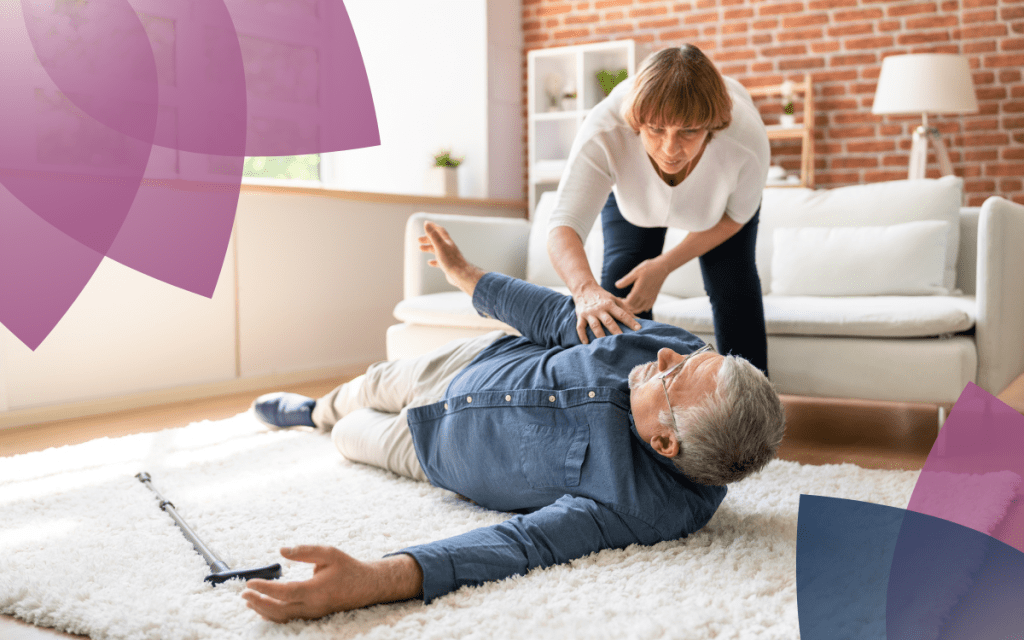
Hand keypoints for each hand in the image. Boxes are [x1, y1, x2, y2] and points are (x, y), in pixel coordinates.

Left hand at [242, 546, 421, 622]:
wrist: (365, 586)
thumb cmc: (347, 567)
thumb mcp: (329, 553)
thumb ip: (305, 551)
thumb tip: (281, 550)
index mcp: (317, 590)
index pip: (286, 592)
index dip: (266, 589)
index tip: (250, 582)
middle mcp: (313, 606)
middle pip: (279, 610)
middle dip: (258, 602)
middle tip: (243, 594)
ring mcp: (312, 614)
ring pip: (282, 617)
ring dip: (263, 610)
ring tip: (248, 600)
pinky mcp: (312, 616)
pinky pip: (289, 619)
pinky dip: (273, 615)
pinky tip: (262, 608)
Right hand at [418, 221, 484, 295]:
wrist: (461, 275)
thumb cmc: (451, 260)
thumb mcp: (439, 246)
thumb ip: (433, 235)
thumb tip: (426, 224)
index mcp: (447, 242)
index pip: (440, 231)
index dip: (433, 226)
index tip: (426, 224)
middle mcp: (448, 248)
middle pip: (437, 240)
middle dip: (428, 238)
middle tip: (419, 240)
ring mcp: (448, 257)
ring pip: (437, 250)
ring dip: (429, 248)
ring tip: (420, 248)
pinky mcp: (448, 265)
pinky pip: (439, 261)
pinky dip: (434, 260)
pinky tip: (429, 262)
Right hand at [573, 283, 640, 343]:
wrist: (584, 288)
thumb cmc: (603, 297)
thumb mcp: (615, 300)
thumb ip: (626, 310)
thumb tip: (639, 320)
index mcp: (609, 304)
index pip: (622, 314)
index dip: (630, 321)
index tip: (638, 329)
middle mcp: (599, 309)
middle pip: (608, 321)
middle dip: (616, 331)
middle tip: (623, 340)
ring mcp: (589, 313)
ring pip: (595, 326)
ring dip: (600, 335)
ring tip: (605, 344)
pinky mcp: (580, 316)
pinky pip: (580, 327)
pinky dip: (582, 335)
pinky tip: (586, 343)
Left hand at [615, 259, 668, 314]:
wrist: (663, 267)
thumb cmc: (648, 268)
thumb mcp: (635, 272)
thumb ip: (626, 280)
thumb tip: (616, 285)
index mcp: (639, 291)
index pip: (628, 303)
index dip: (622, 303)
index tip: (618, 299)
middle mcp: (645, 296)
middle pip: (634, 307)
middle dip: (627, 307)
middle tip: (622, 302)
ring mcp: (651, 297)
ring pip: (641, 308)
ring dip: (634, 309)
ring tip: (629, 305)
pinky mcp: (655, 296)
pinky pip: (648, 306)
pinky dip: (643, 308)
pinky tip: (639, 305)